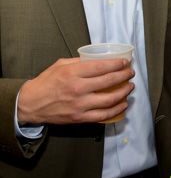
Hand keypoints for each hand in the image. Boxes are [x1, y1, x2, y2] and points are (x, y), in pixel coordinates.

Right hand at [18, 58, 134, 124]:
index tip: (125, 62)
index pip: (101, 67)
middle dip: (123, 76)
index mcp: (73, 73)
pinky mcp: (80, 118)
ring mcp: (80, 105)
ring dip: (123, 93)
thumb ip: (79, 62)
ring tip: (130, 87)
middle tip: (130, 73)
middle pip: (108, 81)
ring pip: (109, 99)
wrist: (31, 104)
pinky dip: (116, 110)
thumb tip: (97, 59)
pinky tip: (123, 104)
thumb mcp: (60, 65)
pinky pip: (103, 115)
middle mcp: (78, 88)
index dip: (116, 64)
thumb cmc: (46, 82)